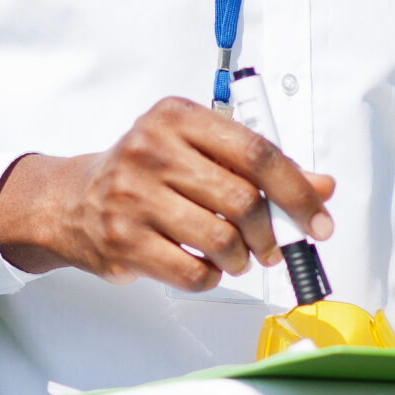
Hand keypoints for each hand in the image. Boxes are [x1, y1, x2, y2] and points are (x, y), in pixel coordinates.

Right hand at [0, 96, 335, 289]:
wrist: (72, 201)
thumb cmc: (146, 175)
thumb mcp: (198, 152)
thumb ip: (258, 167)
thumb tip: (322, 186)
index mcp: (176, 117)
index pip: (256, 153)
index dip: (298, 192)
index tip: (320, 221)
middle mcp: (151, 149)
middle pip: (243, 200)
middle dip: (267, 234)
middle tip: (268, 247)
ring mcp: (132, 195)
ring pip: (222, 240)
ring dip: (239, 259)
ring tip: (232, 256)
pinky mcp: (122, 239)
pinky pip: (193, 272)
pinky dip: (210, 277)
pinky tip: (201, 265)